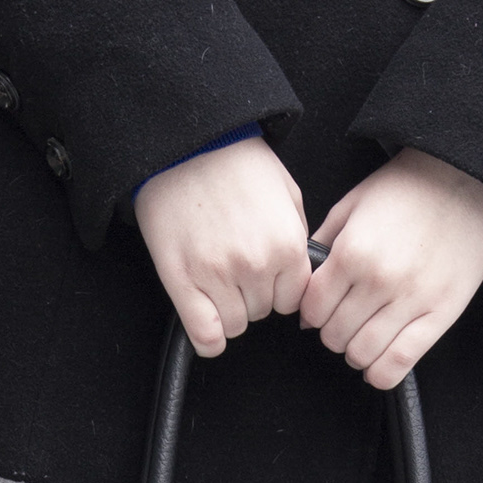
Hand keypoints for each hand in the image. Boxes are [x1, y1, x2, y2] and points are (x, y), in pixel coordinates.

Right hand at [134, 135, 313, 357]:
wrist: (187, 144)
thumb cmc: (235, 162)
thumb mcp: (287, 192)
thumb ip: (296, 236)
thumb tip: (299, 271)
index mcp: (287, 246)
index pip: (294, 301)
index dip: (279, 289)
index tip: (266, 278)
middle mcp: (256, 266)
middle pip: (263, 313)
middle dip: (252, 295)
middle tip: (235, 267)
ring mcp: (218, 275)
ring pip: (234, 325)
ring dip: (227, 310)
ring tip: (216, 280)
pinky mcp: (183, 281)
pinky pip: (204, 334)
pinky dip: (208, 339)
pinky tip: (207, 328)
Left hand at [300, 149, 482, 388]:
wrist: (467, 178)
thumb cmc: (409, 188)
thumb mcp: (353, 204)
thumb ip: (324, 246)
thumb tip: (307, 298)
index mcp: (352, 252)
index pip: (313, 309)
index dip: (311, 313)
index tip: (321, 308)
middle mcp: (378, 280)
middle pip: (334, 335)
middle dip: (332, 332)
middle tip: (343, 320)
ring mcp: (411, 300)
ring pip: (362, 354)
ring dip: (355, 352)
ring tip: (362, 337)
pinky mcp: (441, 314)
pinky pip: (401, 362)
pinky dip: (381, 372)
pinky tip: (377, 364)